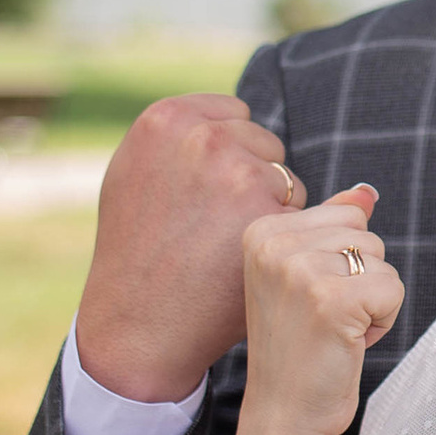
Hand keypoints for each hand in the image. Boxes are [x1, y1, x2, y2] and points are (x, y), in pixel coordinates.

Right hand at [76, 94, 305, 399]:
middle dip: (251, 179)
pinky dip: (285, 236)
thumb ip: (182, 136)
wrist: (138, 323)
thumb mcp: (138, 174)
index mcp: (167, 120)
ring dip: (270, 208)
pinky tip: (244, 261)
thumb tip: (245, 111)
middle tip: (209, 226)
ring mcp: (238, 173)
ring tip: (221, 245)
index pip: (234, 114)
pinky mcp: (268, 212)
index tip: (204, 193)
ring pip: (286, 178)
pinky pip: (300, 212)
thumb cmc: (135, 251)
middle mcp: (202, 138)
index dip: (226, 157)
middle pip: (264, 144)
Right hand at [239, 184, 402, 434]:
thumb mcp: (308, 277)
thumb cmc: (300, 347)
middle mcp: (273, 243)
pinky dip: (383, 321)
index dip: (343, 260)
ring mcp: (299, 270)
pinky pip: (393, 289)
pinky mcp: (330, 300)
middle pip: (366, 234)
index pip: (346, 213)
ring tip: (334, 330)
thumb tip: (368, 192)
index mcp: (262, 230)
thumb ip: (334, 228)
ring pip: (381, 261)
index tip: (310, 298)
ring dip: (372, 300)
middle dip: (361, 278)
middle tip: (325, 318)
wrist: (284, 416)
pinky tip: (347, 343)